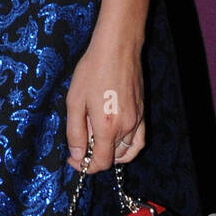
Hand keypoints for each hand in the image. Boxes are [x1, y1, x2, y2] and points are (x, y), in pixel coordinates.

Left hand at [65, 31, 144, 172]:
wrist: (117, 48)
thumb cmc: (92, 70)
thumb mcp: (74, 100)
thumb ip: (75, 131)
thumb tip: (77, 156)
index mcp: (107, 127)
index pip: (100, 162)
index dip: (84, 166)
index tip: (72, 160)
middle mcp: (126, 128)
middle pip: (112, 158)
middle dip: (94, 157)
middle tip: (80, 145)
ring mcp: (137, 121)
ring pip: (125, 152)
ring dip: (110, 154)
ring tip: (95, 142)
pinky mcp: (142, 113)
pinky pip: (138, 142)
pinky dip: (128, 149)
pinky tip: (117, 142)